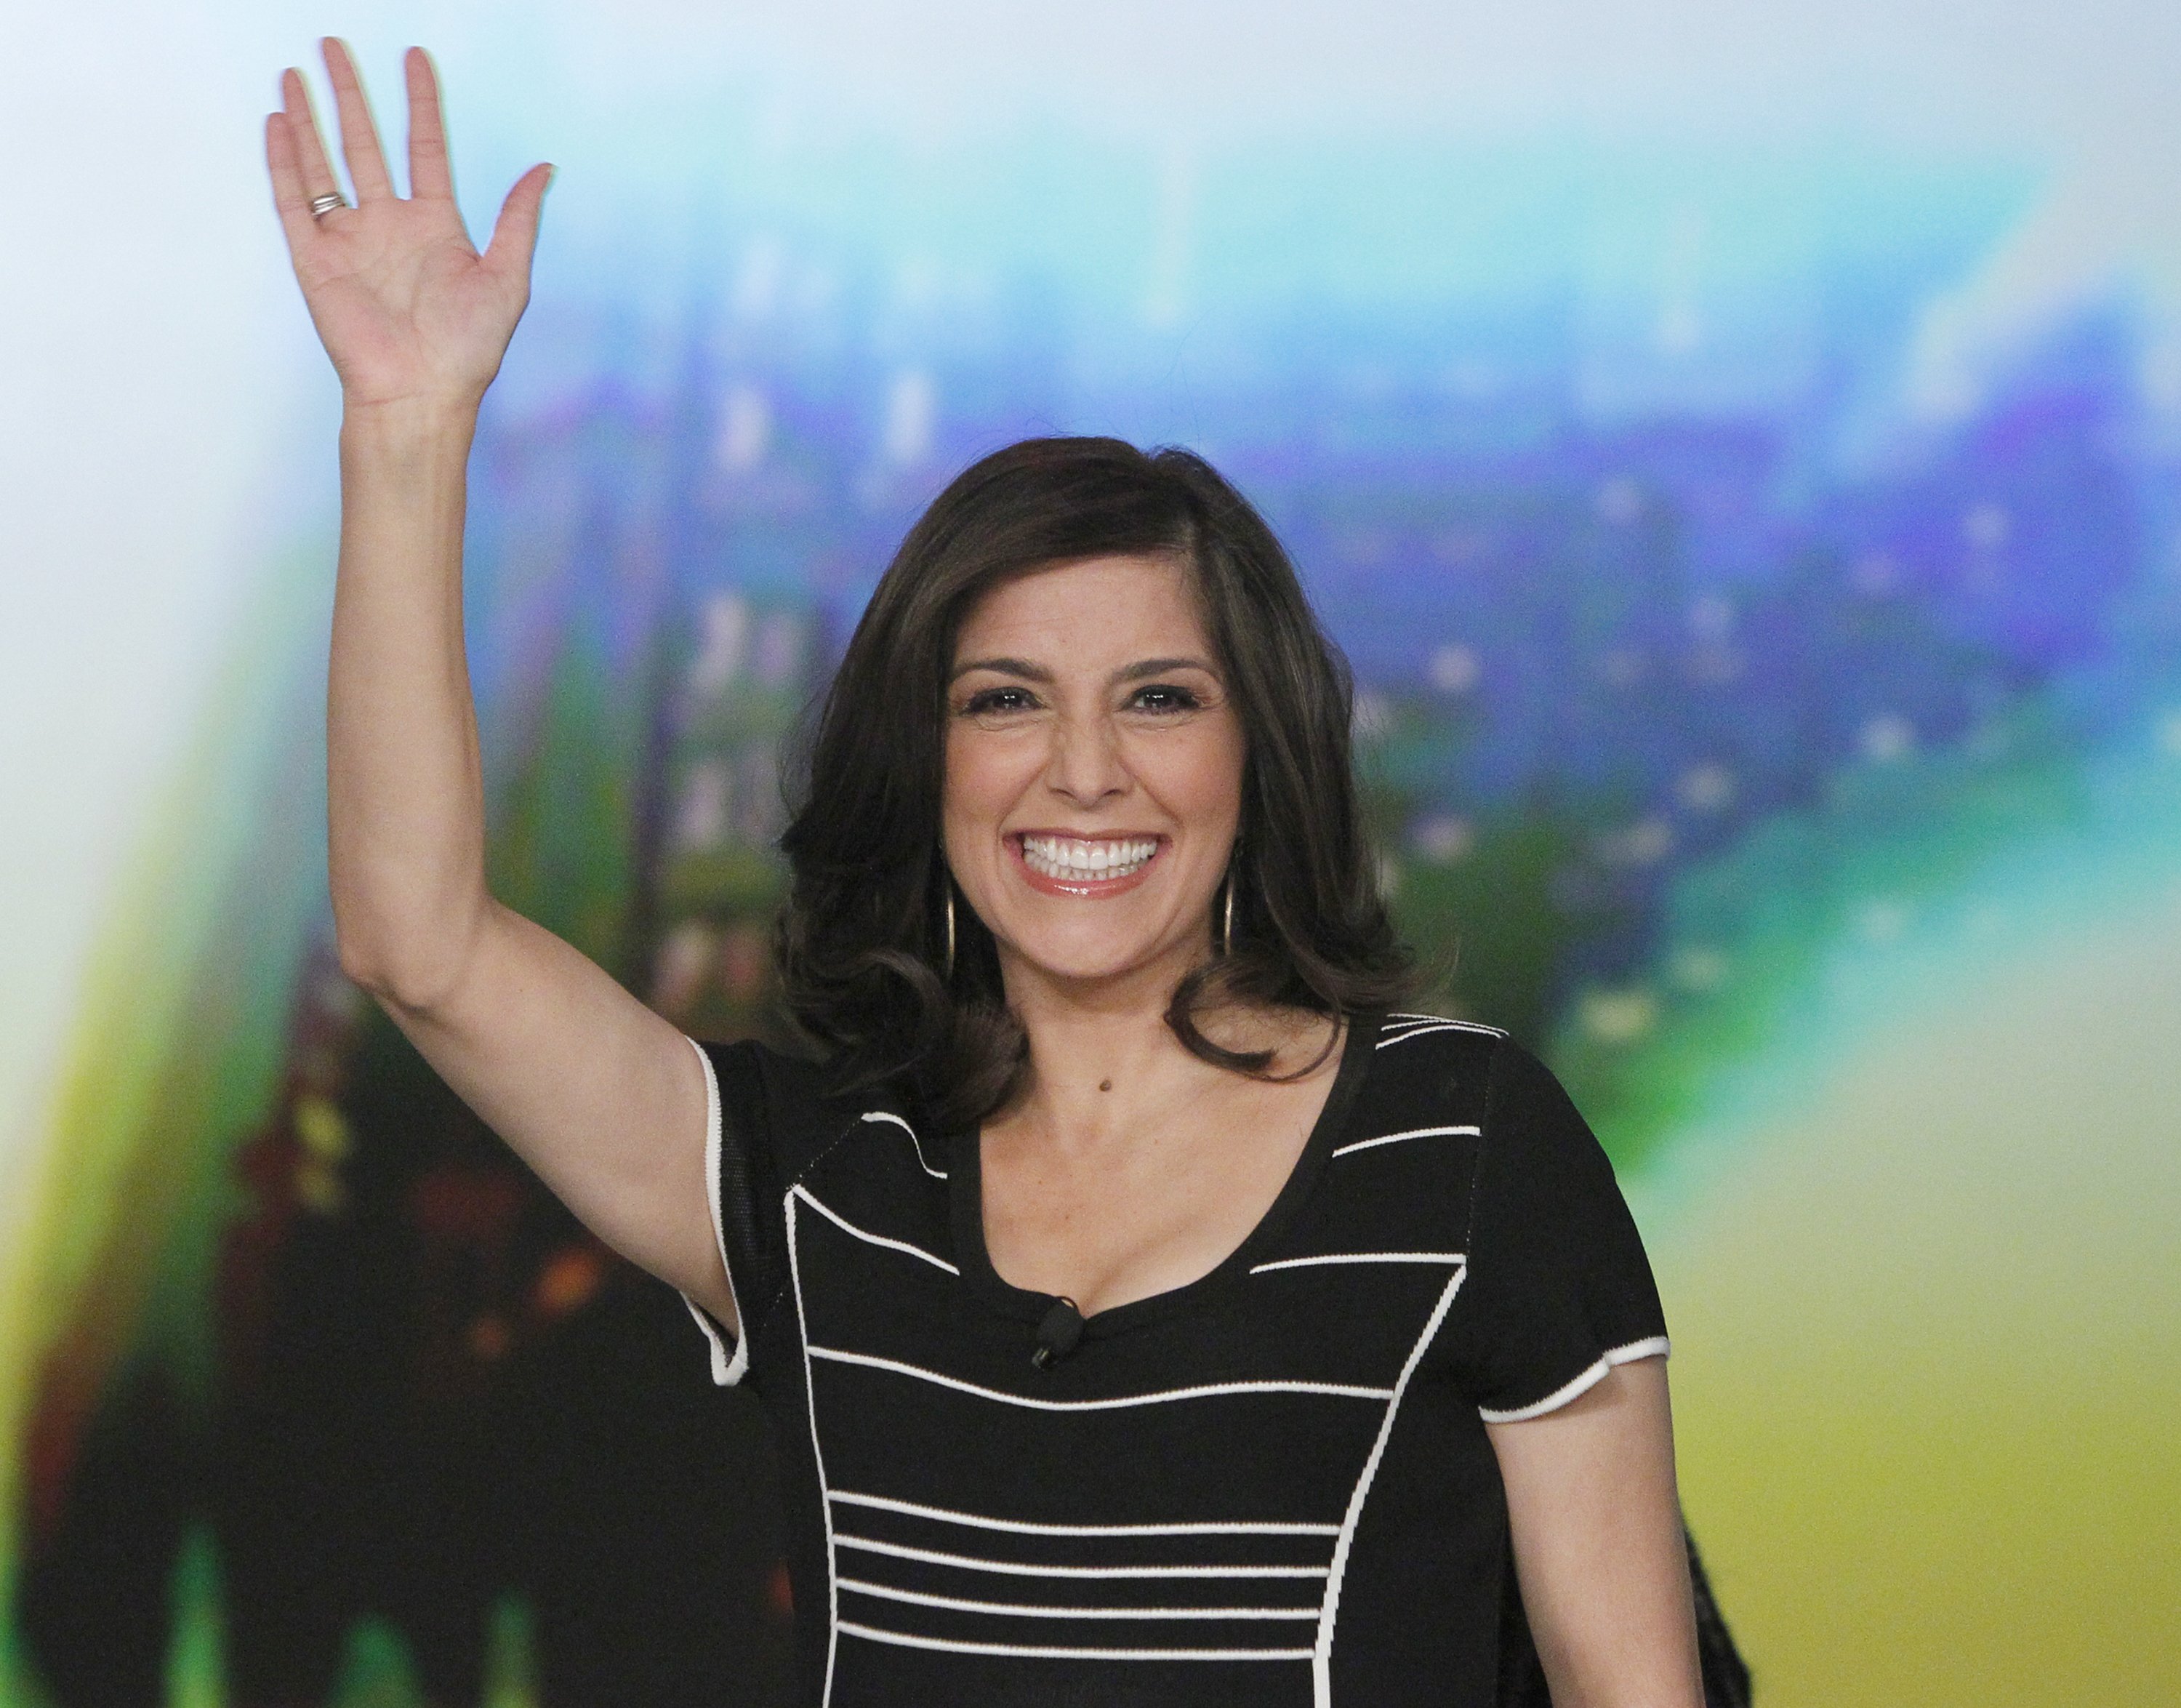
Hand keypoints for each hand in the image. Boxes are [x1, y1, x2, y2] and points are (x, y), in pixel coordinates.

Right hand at [266, 40, 550, 412]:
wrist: (421, 393)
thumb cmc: (468, 350)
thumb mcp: (507, 278)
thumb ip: (518, 220)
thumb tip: (544, 169)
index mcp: (436, 227)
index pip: (425, 148)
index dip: (421, 104)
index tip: (415, 60)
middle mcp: (389, 226)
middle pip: (365, 142)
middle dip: (351, 94)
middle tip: (335, 45)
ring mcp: (351, 241)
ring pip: (324, 163)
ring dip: (311, 118)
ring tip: (298, 73)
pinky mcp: (316, 260)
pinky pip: (295, 202)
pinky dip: (285, 162)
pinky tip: (278, 122)